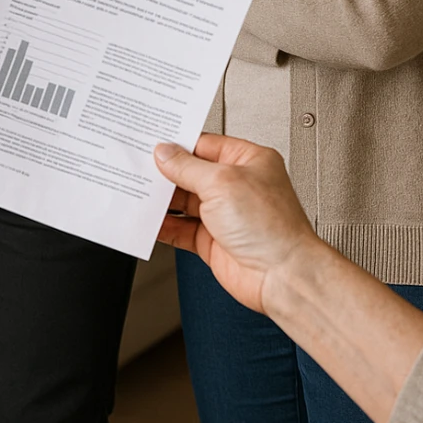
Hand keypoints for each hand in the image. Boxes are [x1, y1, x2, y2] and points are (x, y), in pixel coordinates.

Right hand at [154, 133, 317, 315]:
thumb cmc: (272, 227)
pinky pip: (182, 229)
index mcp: (247, 160)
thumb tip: (165, 153)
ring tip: (138, 192)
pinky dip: (165, 226)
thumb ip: (188, 167)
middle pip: (191, 173)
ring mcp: (224, 215)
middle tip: (138, 167)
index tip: (152, 144)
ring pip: (184, 201)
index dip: (177, 145)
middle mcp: (236, 186)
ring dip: (162, 200)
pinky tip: (150, 221)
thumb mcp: (223, 182)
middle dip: (166, 173)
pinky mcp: (214, 241)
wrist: (284, 277)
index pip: (204, 145)